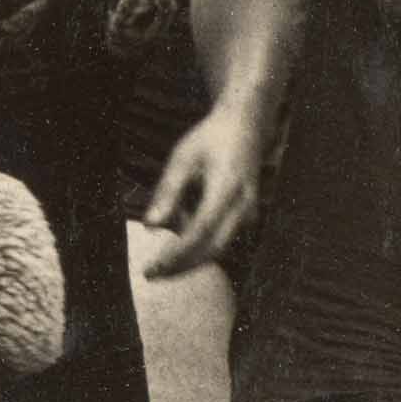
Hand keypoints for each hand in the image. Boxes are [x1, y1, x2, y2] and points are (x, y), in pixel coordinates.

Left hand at [138, 113, 264, 277]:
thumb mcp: (181, 159)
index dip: (175, 255)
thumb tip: (150, 227)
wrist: (245, 127)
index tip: (151, 268)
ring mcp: (249, 212)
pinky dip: (199, 246)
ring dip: (190, 259)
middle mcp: (243, 205)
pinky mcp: (247, 216)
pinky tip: (179, 238)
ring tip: (160, 262)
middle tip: (151, 274)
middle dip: (182, 267)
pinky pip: (223, 239)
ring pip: (219, 248)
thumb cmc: (209, 140)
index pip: (199, 232)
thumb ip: (167, 193)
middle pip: (213, 249)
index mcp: (226, 188)